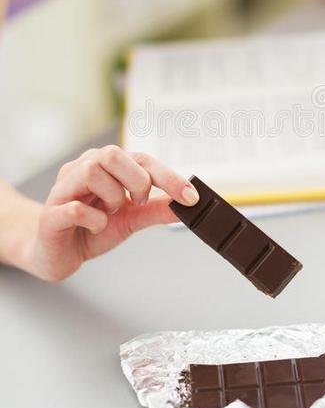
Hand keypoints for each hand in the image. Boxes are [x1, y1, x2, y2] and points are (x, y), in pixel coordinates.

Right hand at [23, 145, 198, 281]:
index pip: (142, 159)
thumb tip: (187, 205)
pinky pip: (76, 208)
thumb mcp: (131, 219)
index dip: (169, 176)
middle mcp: (84, 168)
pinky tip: (95, 226)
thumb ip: (156, 210)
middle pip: (112, 153)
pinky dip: (94, 219)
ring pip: (91, 171)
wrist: (58, 254)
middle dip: (136, 180)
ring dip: (112, 197)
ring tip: (110, 213)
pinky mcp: (51, 214)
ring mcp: (64, 188)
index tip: (191, 197)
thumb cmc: (91, 229)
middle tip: (137, 202)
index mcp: (106, 167)